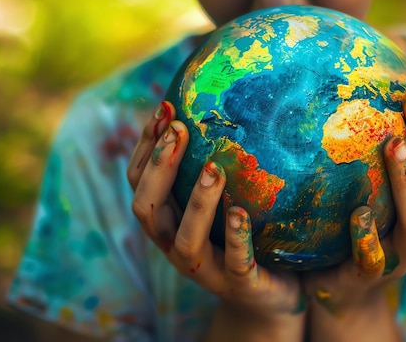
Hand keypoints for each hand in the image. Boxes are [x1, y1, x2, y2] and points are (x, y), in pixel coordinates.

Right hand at [126, 101, 304, 340]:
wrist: (265, 297)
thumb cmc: (240, 238)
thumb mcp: (221, 201)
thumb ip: (211, 168)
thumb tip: (219, 108)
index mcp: (168, 221)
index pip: (139, 181)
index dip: (145, 146)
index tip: (164, 108)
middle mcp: (175, 244)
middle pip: (147, 208)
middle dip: (159, 167)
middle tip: (179, 128)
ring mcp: (204, 268)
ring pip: (184, 238)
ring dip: (196, 201)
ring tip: (214, 168)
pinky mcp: (236, 284)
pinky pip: (232, 262)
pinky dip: (234, 237)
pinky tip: (241, 211)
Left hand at [302, 81, 405, 340]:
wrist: (345, 290)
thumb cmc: (357, 227)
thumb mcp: (372, 188)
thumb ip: (375, 152)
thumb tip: (364, 93)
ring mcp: (401, 255)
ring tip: (393, 144)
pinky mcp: (370, 276)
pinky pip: (374, 260)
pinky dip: (368, 237)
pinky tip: (359, 213)